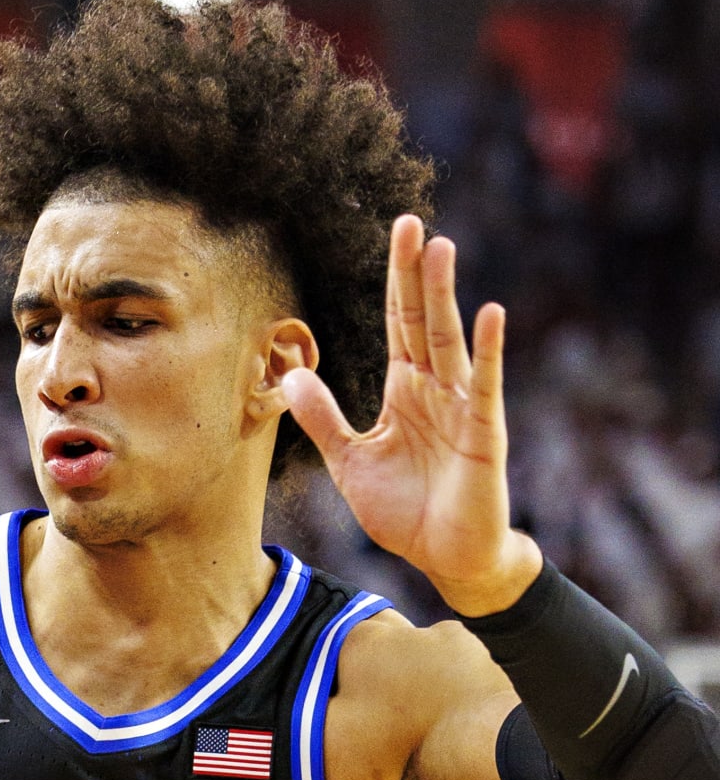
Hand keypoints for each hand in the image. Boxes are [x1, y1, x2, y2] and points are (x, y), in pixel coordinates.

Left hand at [281, 215, 540, 616]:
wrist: (445, 556)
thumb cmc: (405, 512)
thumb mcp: (350, 463)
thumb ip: (323, 419)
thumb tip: (289, 376)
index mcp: (405, 390)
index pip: (398, 322)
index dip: (395, 280)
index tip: (396, 232)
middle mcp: (435, 388)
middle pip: (422, 319)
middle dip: (415, 274)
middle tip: (409, 223)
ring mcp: (462, 407)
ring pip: (450, 342)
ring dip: (444, 297)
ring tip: (440, 249)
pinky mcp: (484, 433)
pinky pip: (486, 386)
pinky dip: (489, 351)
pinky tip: (491, 314)